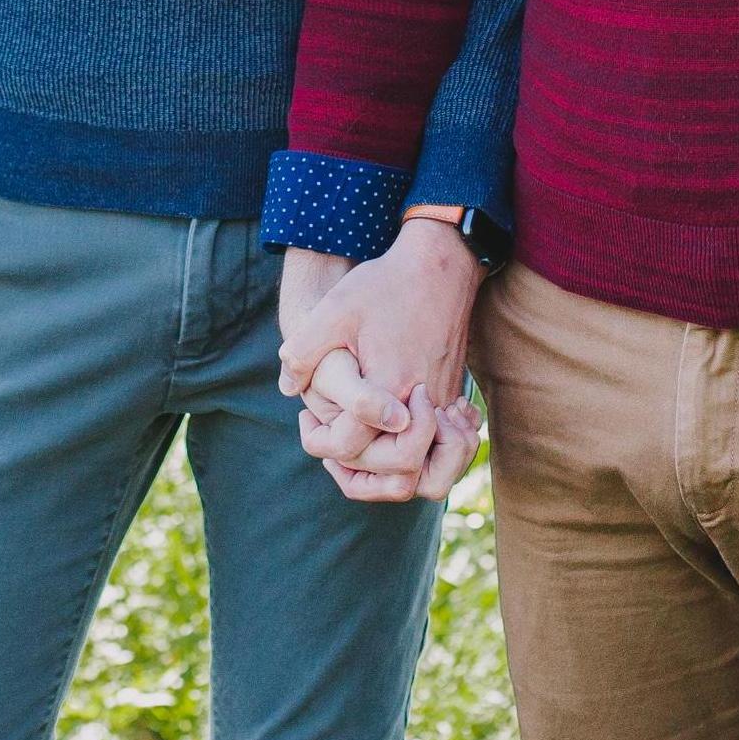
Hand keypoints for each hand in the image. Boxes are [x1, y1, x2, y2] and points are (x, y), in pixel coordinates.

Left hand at [279, 223, 483, 500]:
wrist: (441, 263)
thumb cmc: (387, 284)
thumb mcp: (335, 308)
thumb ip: (303, 350)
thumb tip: (285, 386)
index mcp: (388, 390)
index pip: (353, 448)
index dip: (321, 442)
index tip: (305, 421)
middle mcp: (421, 407)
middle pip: (399, 476)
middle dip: (360, 472)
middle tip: (331, 443)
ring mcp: (443, 404)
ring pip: (432, 474)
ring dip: (397, 474)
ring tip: (362, 450)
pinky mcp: (453, 396)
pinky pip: (445, 449)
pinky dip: (422, 455)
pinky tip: (390, 431)